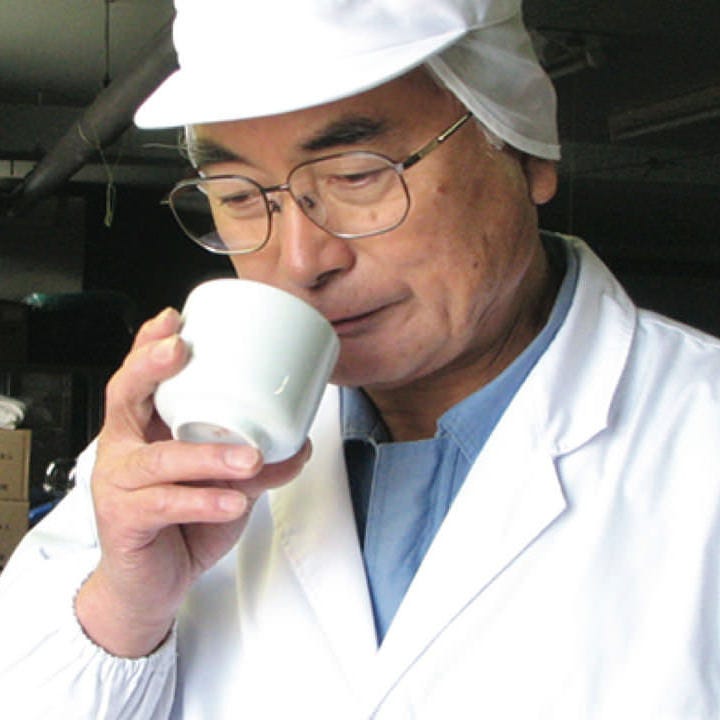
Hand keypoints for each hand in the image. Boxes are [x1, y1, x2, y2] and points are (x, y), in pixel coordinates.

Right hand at [75, 308, 310, 657]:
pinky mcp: (124, 521)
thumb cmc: (181, 523)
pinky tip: (233, 501)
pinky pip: (164, 505)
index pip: (138, 379)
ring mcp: (118, 485)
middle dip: (150, 368)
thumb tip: (300, 445)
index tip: (174, 319)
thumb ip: (254, 464)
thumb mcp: (222, 484)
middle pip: (123, 397)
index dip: (149, 345)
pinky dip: (204, 501)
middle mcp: (124, 449)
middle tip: (181, 351)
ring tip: (248, 458)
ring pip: (159, 459)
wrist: (151, 585)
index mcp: (144, 430)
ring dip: (207, 455)